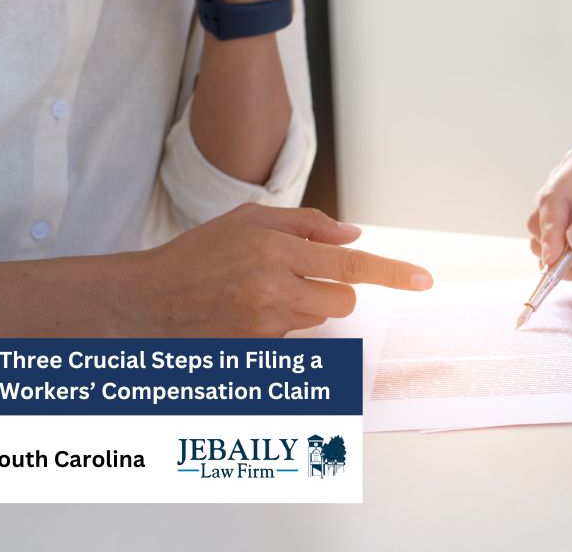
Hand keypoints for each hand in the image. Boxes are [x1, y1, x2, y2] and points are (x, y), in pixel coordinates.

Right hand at [121, 203, 432, 335]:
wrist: (148, 301)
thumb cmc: (199, 254)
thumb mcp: (250, 220)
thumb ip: (307, 224)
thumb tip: (353, 237)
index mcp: (275, 250)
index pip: (350, 266)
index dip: (392, 273)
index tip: (423, 280)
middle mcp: (273, 289)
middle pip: (343, 300)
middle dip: (334, 289)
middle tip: (299, 277)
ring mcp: (264, 325)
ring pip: (318, 318)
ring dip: (303, 305)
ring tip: (257, 292)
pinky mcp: (256, 350)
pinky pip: (293, 337)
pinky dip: (281, 323)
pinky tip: (246, 312)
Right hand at [527, 149, 571, 280]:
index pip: (552, 197)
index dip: (550, 228)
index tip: (554, 256)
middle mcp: (568, 185)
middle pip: (540, 219)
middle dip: (562, 247)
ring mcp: (567, 209)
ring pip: (544, 241)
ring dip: (571, 260)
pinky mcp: (568, 230)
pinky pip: (555, 255)